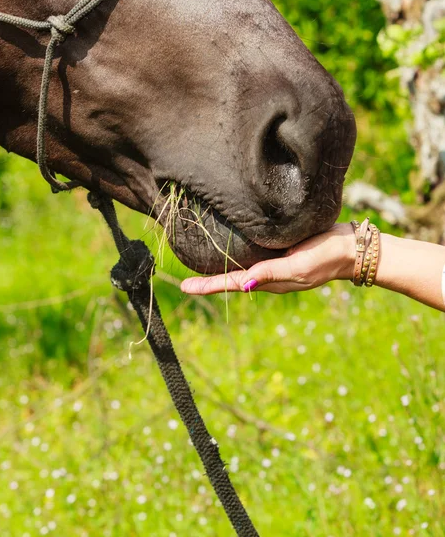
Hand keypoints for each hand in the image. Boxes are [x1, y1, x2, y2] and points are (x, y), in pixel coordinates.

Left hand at [181, 223, 355, 294]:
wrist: (350, 248)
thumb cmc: (326, 257)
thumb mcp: (299, 265)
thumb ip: (272, 272)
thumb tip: (244, 283)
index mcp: (270, 280)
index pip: (232, 284)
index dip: (208, 285)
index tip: (185, 287)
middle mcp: (268, 274)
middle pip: (232, 278)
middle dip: (210, 281)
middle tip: (186, 282)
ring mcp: (275, 263)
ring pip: (241, 268)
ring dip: (222, 268)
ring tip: (201, 267)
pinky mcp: (281, 251)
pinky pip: (254, 256)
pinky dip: (238, 255)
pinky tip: (230, 250)